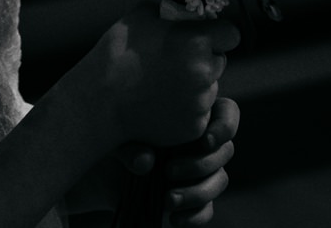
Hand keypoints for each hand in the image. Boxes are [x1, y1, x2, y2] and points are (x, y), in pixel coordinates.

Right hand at [78, 2, 240, 147]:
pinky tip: (160, 104)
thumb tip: (181, 12)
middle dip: (204, 60)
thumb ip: (169, 12)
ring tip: (160, 85)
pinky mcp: (194, 127)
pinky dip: (185, 110)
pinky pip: (199, 113)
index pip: (231, 34)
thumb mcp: (140, 16)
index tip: (204, 37)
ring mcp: (200, 103)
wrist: (99, 102)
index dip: (218, 34)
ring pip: (209, 89)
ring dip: (194, 86)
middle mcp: (204, 72)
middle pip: (220, 62)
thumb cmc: (117, 54)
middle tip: (174, 62)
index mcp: (195, 41)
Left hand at [119, 97, 239, 225]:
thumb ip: (130, 146)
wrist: (104, 169)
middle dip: (201, 164)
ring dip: (197, 193)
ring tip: (168, 200)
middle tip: (169, 171)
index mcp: (193, 116)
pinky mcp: (192, 199)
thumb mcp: (117, 134)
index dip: (225, 126)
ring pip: (220, 181)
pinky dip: (195, 216)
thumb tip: (145, 162)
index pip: (227, 113)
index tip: (205, 140)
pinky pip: (207, 210)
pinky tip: (174, 219)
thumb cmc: (117, 137)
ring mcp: (200, 172)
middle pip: (225, 151)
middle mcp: (202, 143)